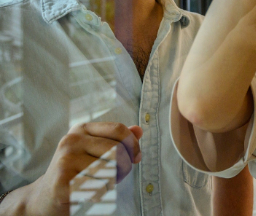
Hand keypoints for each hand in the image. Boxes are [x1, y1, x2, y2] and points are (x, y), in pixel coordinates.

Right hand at [25, 122, 142, 214]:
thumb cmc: (78, 171)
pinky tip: (90, 193)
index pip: (118, 129)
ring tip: (101, 184)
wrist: (46, 195)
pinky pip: (99, 187)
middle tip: (118, 176)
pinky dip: (101, 193)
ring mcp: (65, 159)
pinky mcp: (62, 180)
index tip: (136, 158)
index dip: (133, 144)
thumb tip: (139, 130)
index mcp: (81, 129)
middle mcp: (71, 140)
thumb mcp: (95, 150)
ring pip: (110, 170)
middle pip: (118, 150)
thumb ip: (117, 140)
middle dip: (125, 167)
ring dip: (113, 182)